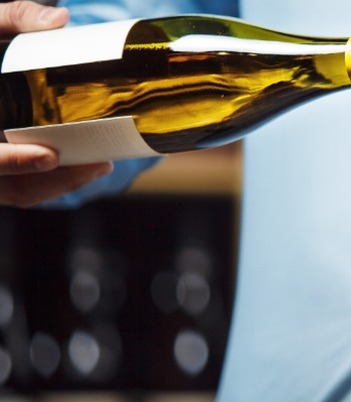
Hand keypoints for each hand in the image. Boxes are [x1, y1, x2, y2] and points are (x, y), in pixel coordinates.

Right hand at [0, 1, 112, 207]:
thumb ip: (13, 18)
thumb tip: (60, 20)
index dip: (11, 162)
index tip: (49, 156)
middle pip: (7, 186)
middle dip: (55, 180)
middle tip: (101, 164)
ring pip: (14, 193)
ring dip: (58, 185)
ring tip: (100, 166)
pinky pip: (16, 191)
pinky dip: (47, 185)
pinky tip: (80, 170)